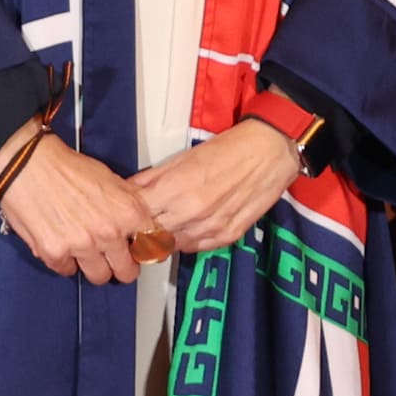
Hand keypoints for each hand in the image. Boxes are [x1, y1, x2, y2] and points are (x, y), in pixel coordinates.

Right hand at [0, 133, 157, 284]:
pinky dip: (65, 262)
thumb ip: (128, 204)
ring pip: (99, 276)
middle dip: (121, 267)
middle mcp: (108, 233)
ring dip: (94, 267)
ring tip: (86, 252)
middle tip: (114, 260)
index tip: (139, 252)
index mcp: (128, 212)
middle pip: (127, 272)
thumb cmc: (66, 167)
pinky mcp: (55, 253)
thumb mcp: (111, 180)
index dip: (144, 251)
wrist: (29, 164)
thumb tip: (139, 222)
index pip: (151, 247)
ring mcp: (82, 246)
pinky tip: (63, 244)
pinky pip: (67, 271)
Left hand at [130, 122, 305, 255]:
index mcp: (177, 188)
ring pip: (172, 246)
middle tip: (139, 225)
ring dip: (164, 238)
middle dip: (142, 232)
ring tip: (165, 225)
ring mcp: (210, 227)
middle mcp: (192, 212)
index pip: (137, 217)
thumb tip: (130, 189)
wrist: (270, 150)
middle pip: (151, 236)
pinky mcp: (227, 235)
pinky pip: (195, 248)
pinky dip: (186, 240)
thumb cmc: (231, 148)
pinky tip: (187, 227)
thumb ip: (154, 177)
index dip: (128, 218)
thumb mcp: (184, 157)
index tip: (124, 217)